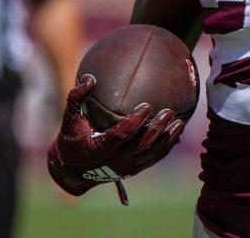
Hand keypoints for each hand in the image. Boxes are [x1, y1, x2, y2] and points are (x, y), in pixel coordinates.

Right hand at [46, 75, 184, 204]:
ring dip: (166, 139)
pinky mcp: (132, 171)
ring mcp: (125, 168)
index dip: (135, 121)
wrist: (72, 171)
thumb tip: (90, 77)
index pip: (121, 134)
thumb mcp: (69, 120)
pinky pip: (153, 159)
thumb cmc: (71, 140)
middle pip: (141, 145)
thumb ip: (76, 98)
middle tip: (169, 112)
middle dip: (157, 128)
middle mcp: (114, 161)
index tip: (147, 105)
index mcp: (100, 149)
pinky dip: (165, 148)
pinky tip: (176, 134)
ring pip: (151, 154)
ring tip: (180, 122)